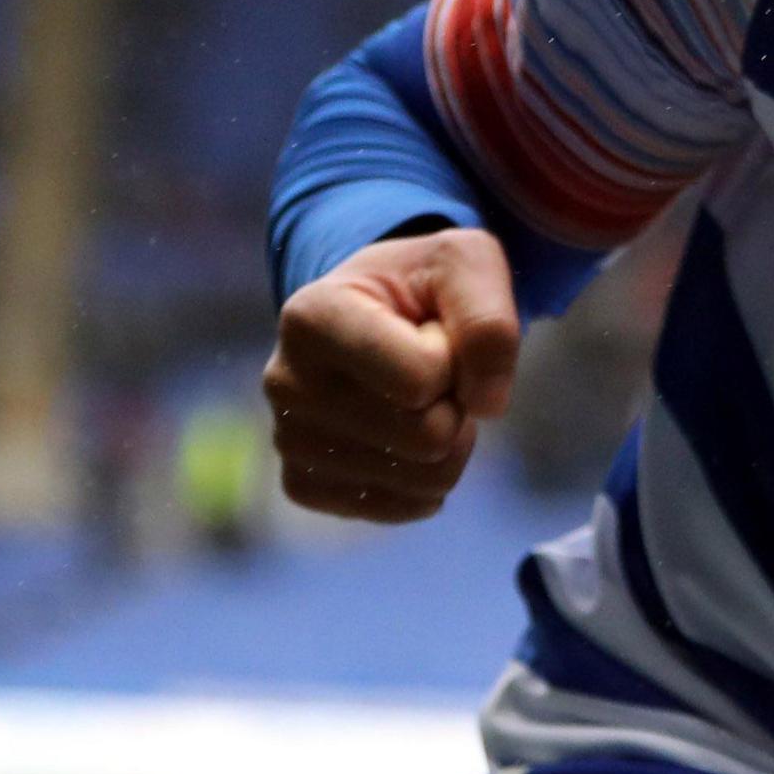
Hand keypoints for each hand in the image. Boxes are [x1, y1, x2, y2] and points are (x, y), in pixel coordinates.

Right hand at [261, 227, 518, 522]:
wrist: (376, 311)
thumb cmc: (422, 285)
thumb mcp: (467, 265)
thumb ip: (489, 321)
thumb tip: (486, 406)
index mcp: (311, 317)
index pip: (424, 378)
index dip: (454, 358)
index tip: (429, 331)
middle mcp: (284, 383)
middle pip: (427, 437)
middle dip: (455, 403)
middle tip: (431, 370)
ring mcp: (288, 441)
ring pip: (423, 479)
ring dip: (448, 439)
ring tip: (417, 397)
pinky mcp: (304, 484)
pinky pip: (403, 507)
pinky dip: (428, 477)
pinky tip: (405, 434)